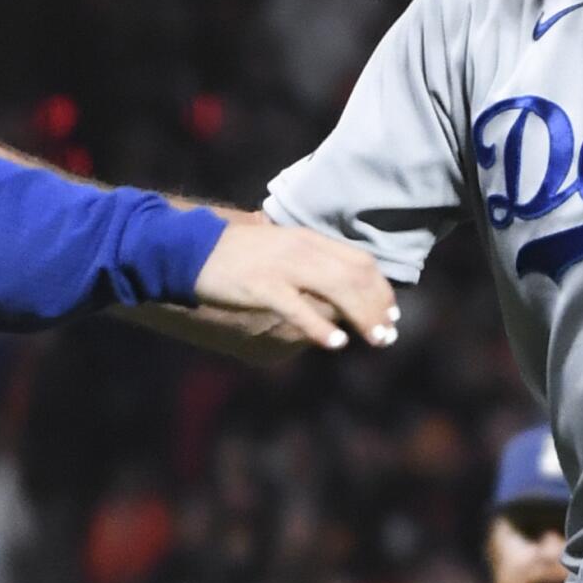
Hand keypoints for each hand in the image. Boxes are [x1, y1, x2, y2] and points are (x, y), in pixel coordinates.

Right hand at [192, 223, 397, 351]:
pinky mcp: (262, 286)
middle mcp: (302, 249)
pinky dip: (320, 327)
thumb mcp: (280, 252)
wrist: (190, 250)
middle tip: (388, 334)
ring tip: (376, 340)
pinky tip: (336, 344)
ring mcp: (282, 266)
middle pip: (355, 276)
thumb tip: (336, 296)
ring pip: (337, 289)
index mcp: (308, 239)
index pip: (360, 260)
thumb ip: (309, 266)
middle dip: (378, 307)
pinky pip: (298, 308)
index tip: (391, 313)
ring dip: (362, 317)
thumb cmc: (236, 257)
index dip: (381, 288)